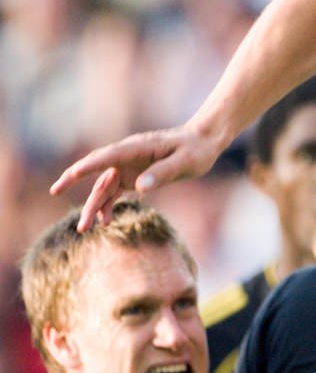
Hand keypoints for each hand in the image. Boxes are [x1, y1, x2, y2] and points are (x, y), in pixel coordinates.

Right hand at [49, 125, 226, 229]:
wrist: (203, 143)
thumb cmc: (196, 150)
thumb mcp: (185, 162)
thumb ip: (163, 173)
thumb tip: (140, 188)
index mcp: (137, 147)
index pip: (107, 156)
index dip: (88, 165)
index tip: (71, 174)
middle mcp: (127, 156)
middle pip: (97, 172)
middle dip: (75, 181)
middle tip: (55, 192)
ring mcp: (128, 167)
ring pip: (103, 187)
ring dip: (93, 206)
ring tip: (84, 229)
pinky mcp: (133, 176)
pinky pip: (114, 192)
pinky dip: (108, 206)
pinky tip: (104, 222)